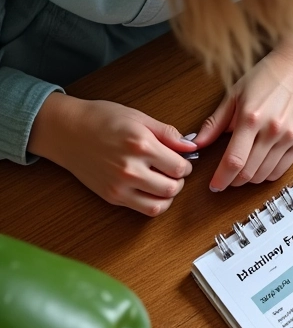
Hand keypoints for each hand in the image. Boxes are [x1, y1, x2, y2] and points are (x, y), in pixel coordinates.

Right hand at [28, 93, 195, 215]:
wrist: (66, 130)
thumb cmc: (101, 119)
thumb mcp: (139, 117)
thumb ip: (168, 133)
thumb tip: (191, 146)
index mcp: (140, 145)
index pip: (180, 166)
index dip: (186, 164)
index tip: (182, 160)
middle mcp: (130, 168)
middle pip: (173, 187)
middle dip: (180, 180)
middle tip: (173, 171)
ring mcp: (120, 185)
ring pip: (161, 204)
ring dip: (169, 194)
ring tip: (164, 181)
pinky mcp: (112, 196)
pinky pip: (144, 210)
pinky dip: (155, 204)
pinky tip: (152, 190)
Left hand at [194, 34, 292, 190]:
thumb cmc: (267, 76)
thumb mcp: (234, 94)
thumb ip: (215, 122)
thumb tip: (197, 142)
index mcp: (251, 118)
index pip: (234, 160)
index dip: (221, 178)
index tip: (215, 185)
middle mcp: (273, 130)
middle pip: (249, 172)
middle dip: (233, 181)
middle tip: (226, 179)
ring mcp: (291, 137)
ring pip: (265, 175)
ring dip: (250, 179)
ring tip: (242, 172)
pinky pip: (282, 169)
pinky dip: (268, 174)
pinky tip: (260, 166)